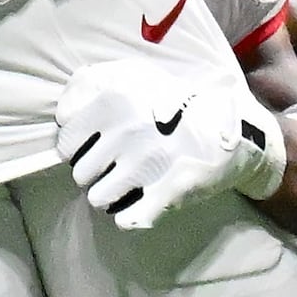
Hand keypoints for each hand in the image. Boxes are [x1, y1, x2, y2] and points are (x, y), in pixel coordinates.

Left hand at [54, 54, 282, 230]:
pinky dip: (130, 216)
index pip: (65, 142)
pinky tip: (141, 203)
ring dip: (111, 195)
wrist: (234, 129)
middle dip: (96, 173)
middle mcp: (127, 130)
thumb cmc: (178, 104)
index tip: (94, 149)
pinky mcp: (170, 191)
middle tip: (117, 166)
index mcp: (115, 100)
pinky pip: (128, 219)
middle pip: (81, 173)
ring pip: (99, 198)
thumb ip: (93, 85)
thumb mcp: (137, 77)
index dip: (77, 149)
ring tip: (128, 185)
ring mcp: (148, 163)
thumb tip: (61, 112)